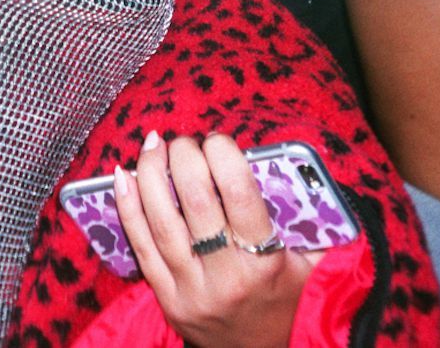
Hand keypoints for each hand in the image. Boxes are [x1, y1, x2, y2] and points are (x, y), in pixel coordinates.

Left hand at [114, 131, 319, 347]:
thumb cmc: (291, 299)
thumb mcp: (314, 263)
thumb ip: (316, 218)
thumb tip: (305, 166)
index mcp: (265, 262)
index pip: (239, 192)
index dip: (223, 153)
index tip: (218, 140)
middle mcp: (225, 277)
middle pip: (195, 200)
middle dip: (185, 156)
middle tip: (186, 141)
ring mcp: (191, 289)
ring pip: (161, 219)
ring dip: (152, 172)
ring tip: (154, 143)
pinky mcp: (166, 299)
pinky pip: (139, 245)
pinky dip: (128, 206)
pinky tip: (123, 174)